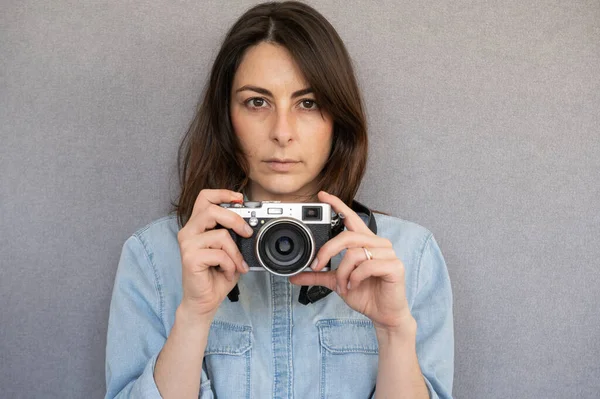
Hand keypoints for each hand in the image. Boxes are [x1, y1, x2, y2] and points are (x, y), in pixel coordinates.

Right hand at [177, 189, 252, 319]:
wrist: (204, 301)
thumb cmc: (216, 275)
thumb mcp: (230, 250)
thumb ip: (234, 235)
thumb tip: (250, 224)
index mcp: (197, 225)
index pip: (205, 197)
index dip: (223, 193)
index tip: (240, 198)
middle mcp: (188, 231)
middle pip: (212, 210)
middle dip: (235, 219)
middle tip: (247, 233)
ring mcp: (187, 244)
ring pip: (220, 235)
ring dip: (235, 251)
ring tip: (237, 264)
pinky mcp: (189, 258)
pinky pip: (219, 254)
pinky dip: (230, 264)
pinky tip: (227, 272)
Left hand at [289, 192, 413, 332]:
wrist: (383, 314)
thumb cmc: (364, 294)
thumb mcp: (337, 282)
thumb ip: (318, 276)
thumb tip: (295, 276)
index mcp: (364, 242)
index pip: (351, 217)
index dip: (337, 205)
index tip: (322, 196)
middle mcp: (377, 244)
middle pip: (347, 236)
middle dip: (328, 251)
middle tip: (317, 265)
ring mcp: (388, 253)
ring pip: (354, 254)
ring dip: (342, 273)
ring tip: (343, 286)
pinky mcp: (394, 266)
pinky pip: (367, 265)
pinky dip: (355, 278)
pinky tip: (354, 286)